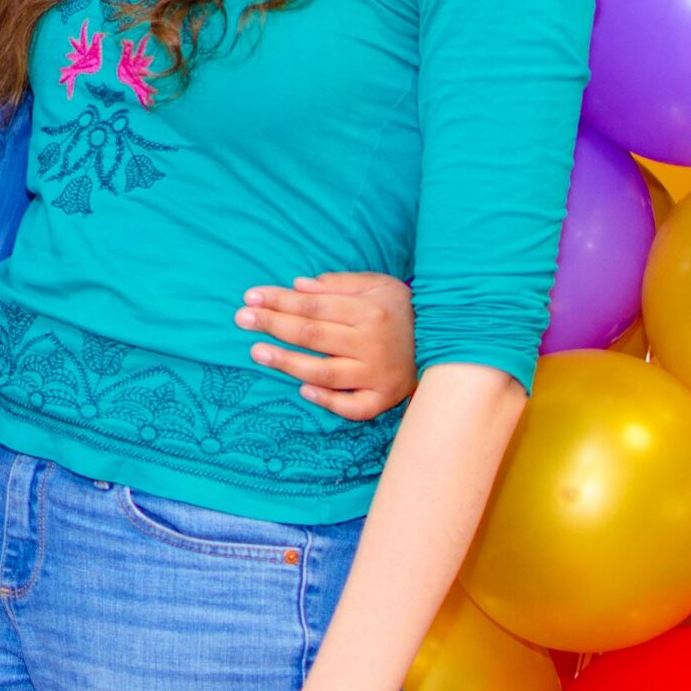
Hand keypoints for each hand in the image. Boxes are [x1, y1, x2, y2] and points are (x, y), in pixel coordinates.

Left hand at [238, 273, 415, 420]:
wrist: (450, 343)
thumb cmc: (404, 311)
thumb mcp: (378, 285)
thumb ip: (339, 284)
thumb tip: (298, 285)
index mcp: (369, 311)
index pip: (313, 305)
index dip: (279, 300)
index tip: (250, 297)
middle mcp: (372, 343)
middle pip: (312, 335)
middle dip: (273, 325)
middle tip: (241, 319)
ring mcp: (378, 375)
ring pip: (324, 372)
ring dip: (288, 363)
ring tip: (257, 352)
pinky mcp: (384, 399)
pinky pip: (353, 406)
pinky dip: (328, 401)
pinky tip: (302, 391)